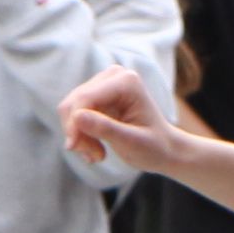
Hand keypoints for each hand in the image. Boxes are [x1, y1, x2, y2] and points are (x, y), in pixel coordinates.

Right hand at [56, 65, 197, 174]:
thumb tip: (77, 116)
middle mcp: (113, 76)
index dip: (74, 124)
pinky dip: (79, 135)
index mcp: (126, 82)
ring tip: (97, 155)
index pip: (85, 98)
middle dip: (77, 133)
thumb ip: (105, 128)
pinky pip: (73, 115)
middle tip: (95, 157)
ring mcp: (103, 84)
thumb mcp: (132, 142)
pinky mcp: (95, 95)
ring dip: (78, 137)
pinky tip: (95, 150)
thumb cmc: (155, 147)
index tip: (75, 149)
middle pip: (73, 103)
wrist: (164, 149)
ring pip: (69, 110)